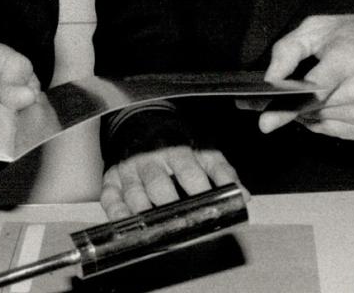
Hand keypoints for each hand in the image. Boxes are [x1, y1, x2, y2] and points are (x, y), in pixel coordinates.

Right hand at [100, 145, 240, 219]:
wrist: (143, 122)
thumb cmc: (178, 142)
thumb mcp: (204, 151)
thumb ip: (223, 172)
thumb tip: (243, 196)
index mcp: (177, 149)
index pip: (189, 171)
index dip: (199, 190)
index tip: (209, 210)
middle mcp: (151, 157)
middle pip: (159, 185)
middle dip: (170, 205)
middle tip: (181, 225)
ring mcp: (130, 168)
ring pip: (135, 193)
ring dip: (144, 212)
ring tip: (155, 231)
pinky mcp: (112, 177)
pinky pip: (110, 197)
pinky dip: (116, 213)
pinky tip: (125, 224)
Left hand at [258, 14, 353, 139]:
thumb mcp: (320, 27)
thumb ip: (289, 49)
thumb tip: (271, 78)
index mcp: (349, 60)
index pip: (312, 91)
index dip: (286, 104)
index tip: (266, 118)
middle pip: (311, 108)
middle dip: (292, 104)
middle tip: (285, 94)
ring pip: (318, 121)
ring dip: (310, 110)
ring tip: (323, 87)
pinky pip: (330, 130)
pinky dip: (323, 118)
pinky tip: (333, 100)